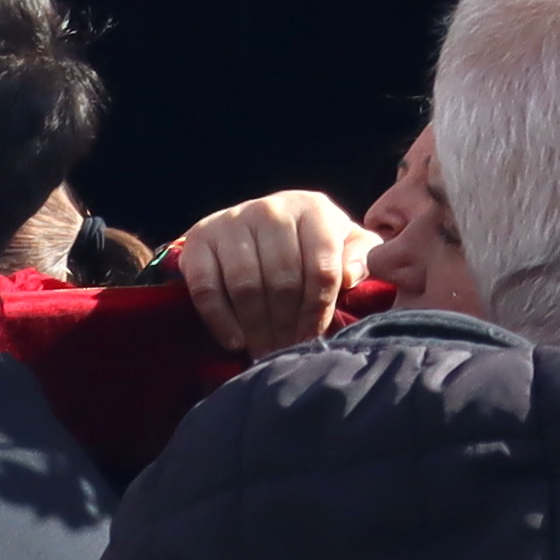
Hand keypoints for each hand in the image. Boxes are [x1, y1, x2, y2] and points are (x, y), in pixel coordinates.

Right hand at [172, 190, 379, 358]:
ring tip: (264, 351)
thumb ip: (361, 256)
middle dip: (287, 325)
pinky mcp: (199, 239)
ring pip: (246, 286)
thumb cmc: (308, 244)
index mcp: (313, 208)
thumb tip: (352, 276)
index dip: (318, 311)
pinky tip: (236, 341)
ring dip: (257, 327)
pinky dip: (221, 320)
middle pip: (283, 281)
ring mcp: (231, 221)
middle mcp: (271, 209)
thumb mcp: (344, 243)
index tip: (313, 338)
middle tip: (286, 351)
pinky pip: (207, 288)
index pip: (322, 268)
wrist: (251, 231)